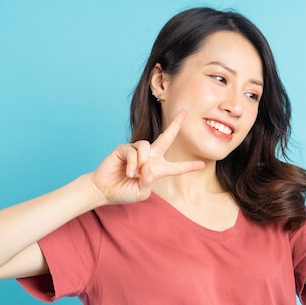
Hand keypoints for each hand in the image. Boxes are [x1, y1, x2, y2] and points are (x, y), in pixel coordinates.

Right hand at [88, 110, 204, 205]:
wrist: (104, 190)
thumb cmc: (124, 191)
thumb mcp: (141, 192)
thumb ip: (149, 181)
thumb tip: (148, 168)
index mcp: (157, 169)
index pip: (176, 167)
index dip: (188, 166)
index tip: (201, 165)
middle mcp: (149, 157)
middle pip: (166, 138)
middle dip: (175, 125)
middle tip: (184, 112)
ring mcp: (136, 151)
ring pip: (147, 146)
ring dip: (142, 161)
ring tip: (134, 174)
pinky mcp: (123, 148)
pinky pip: (133, 151)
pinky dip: (132, 163)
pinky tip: (128, 172)